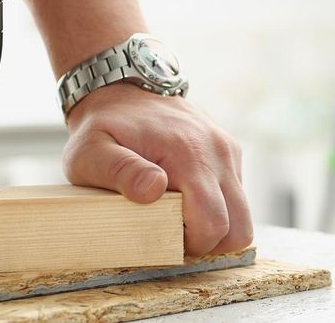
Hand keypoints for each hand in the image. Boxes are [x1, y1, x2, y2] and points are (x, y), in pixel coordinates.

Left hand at [62, 83, 251, 255]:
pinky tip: (186, 196)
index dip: (191, 244)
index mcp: (188, 155)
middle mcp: (217, 152)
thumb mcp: (92, 152)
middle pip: (239, 228)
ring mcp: (228, 151)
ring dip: (215, 225)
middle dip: (209, 243)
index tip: (164, 235)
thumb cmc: (104, 128)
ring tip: (178, 214)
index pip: (213, 224)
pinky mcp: (231, 152)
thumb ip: (120, 171)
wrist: (123, 90)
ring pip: (242, 215)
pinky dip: (217, 207)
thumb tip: (153, 189)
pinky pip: (237, 196)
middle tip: (173, 231)